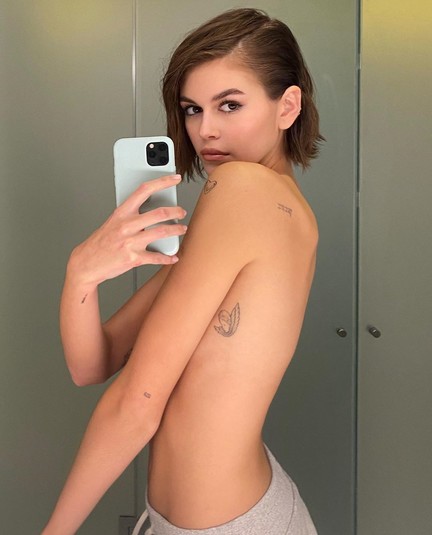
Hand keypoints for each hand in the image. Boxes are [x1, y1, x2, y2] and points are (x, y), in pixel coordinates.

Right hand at [68, 174, 186, 286]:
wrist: (87, 263)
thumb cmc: (101, 242)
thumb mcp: (113, 222)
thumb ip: (130, 215)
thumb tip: (151, 212)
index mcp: (122, 212)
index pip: (144, 190)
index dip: (162, 182)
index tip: (175, 178)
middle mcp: (127, 225)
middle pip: (159, 213)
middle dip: (176, 211)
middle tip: (181, 212)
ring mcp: (131, 242)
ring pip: (162, 232)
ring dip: (176, 230)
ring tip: (181, 230)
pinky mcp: (134, 258)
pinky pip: (157, 257)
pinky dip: (168, 257)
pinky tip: (173, 257)